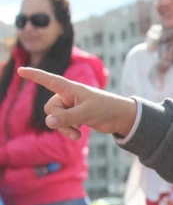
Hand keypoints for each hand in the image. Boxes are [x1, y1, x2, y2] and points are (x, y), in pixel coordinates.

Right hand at [17, 67, 137, 139]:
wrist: (121, 118)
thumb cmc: (106, 109)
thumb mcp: (87, 113)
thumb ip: (68, 117)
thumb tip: (49, 122)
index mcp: (71, 88)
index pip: (49, 80)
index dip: (34, 75)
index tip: (20, 70)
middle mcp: (68, 96)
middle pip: (50, 108)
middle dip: (59, 119)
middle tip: (76, 124)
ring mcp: (70, 106)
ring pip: (54, 118)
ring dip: (64, 128)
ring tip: (78, 134)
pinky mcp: (74, 116)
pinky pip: (61, 124)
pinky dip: (68, 131)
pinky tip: (79, 134)